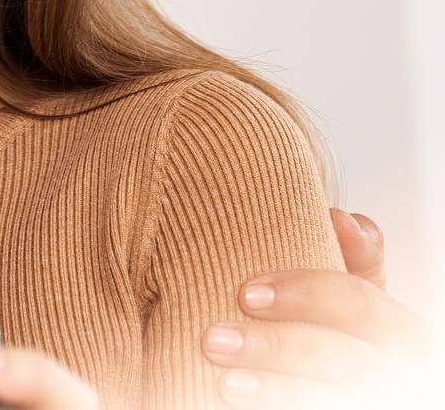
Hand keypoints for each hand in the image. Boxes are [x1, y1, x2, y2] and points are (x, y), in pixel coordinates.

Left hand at [203, 208, 431, 406]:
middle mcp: (390, 366)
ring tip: (224, 378)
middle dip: (275, 347)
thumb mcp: (352, 283)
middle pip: (338, 356)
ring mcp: (368, 397)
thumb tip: (341, 219)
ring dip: (273, 387)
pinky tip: (236, 395)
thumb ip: (355, 252)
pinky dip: (276, 404)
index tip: (246, 293)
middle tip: (214, 338)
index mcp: (397, 326)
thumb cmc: (337, 317)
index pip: (358, 302)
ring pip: (326, 395)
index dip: (305, 295)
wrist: (324, 365)